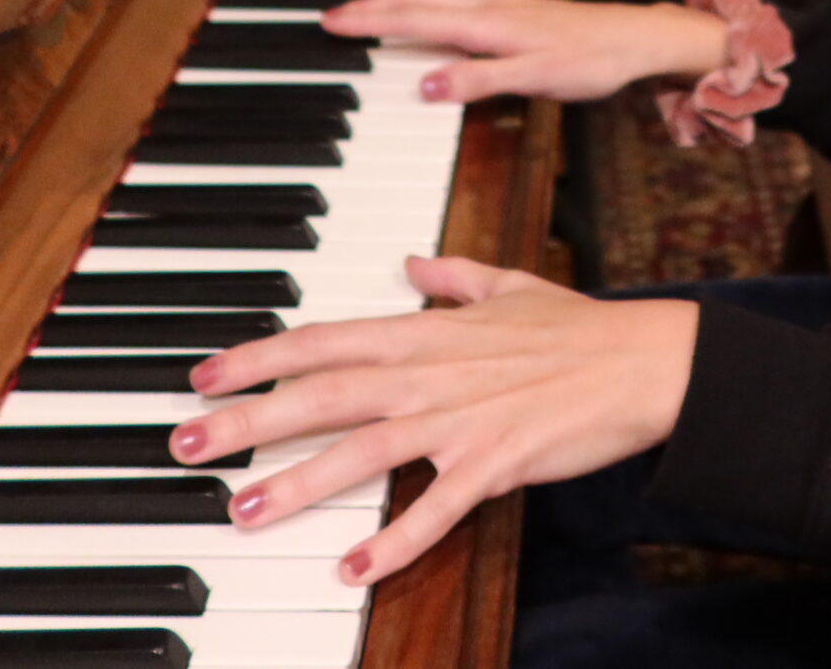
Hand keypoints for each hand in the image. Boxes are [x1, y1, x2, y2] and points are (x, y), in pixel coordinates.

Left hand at [169, 255, 698, 584]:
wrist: (647, 358)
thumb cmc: (579, 327)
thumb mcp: (509, 285)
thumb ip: (452, 277)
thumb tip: (411, 262)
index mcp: (428, 331)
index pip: (324, 339)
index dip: (259, 356)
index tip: (203, 373)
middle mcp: (432, 370)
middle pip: (322, 394)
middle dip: (247, 420)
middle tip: (184, 444)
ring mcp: (462, 417)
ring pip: (363, 450)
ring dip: (299, 482)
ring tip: (243, 510)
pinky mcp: (497, 459)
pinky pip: (436, 506)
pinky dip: (395, 539)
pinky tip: (353, 568)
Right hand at [323, 0, 725, 105]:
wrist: (637, 38)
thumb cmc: (592, 60)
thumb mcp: (535, 78)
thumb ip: (479, 81)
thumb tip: (425, 84)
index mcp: (488, 25)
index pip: (415, 20)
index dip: (371, 22)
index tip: (332, 23)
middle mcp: (491, 7)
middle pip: (420, 1)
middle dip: (374, 6)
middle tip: (333, 11)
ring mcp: (506, 3)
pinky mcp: (521, 5)